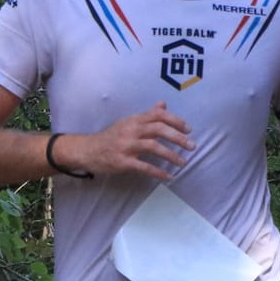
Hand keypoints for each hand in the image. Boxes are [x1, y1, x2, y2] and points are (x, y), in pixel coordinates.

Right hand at [69, 102, 193, 181]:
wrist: (87, 150)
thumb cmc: (111, 137)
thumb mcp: (128, 122)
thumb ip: (147, 115)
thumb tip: (163, 104)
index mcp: (134, 120)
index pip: (158, 115)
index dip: (175, 121)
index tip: (189, 129)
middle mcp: (131, 130)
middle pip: (158, 129)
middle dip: (178, 137)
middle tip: (192, 146)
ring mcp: (126, 146)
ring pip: (153, 147)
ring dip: (171, 155)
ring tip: (183, 163)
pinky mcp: (122, 161)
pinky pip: (143, 166)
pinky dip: (158, 172)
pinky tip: (168, 176)